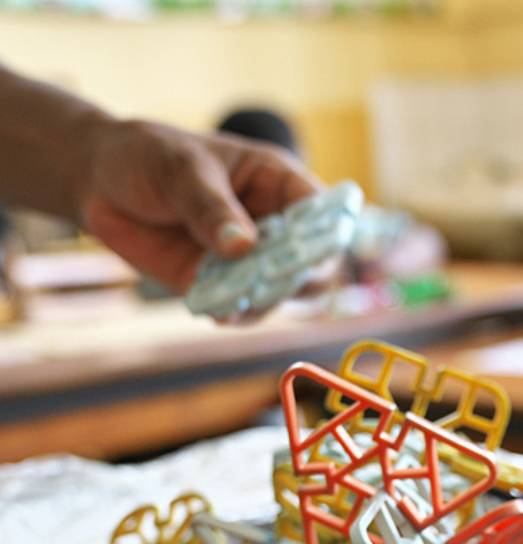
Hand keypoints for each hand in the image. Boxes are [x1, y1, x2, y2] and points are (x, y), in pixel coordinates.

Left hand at [78, 118, 321, 293]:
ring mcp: (252, 261)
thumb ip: (210, 206)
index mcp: (279, 185)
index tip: (309, 251)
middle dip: (299, 277)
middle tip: (272, 281)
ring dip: (265, 300)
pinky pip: (242, 309)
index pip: (322, 213)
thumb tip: (244, 246)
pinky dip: (234, 315)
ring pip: (282, 293)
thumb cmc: (150, 157)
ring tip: (237, 301)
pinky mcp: (224, 286)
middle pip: (313, 263)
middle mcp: (275, 227)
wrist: (102, 184)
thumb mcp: (179, 170)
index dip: (327, 234)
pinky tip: (218, 313)